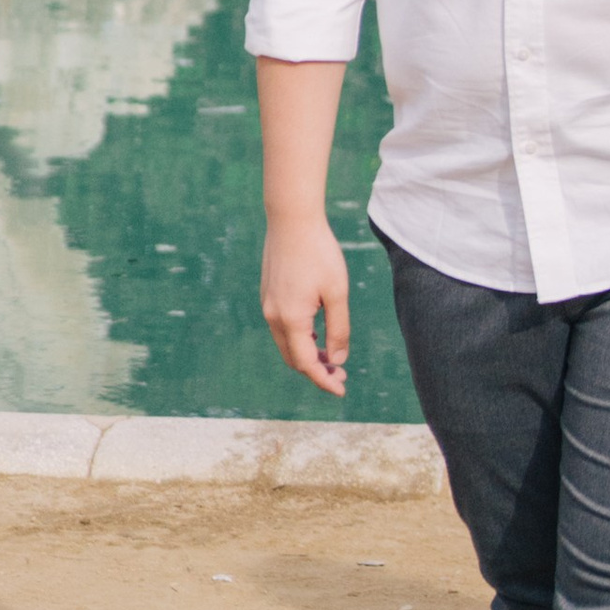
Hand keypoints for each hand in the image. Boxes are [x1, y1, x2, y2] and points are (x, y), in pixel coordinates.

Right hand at [262, 212, 351, 392]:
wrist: (292, 220)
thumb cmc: (319, 252)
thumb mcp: (337, 292)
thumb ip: (338, 329)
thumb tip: (338, 360)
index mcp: (291, 319)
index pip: (306, 364)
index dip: (324, 380)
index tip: (341, 389)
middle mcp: (274, 317)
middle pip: (293, 358)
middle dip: (316, 371)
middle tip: (341, 374)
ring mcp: (267, 306)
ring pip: (286, 344)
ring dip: (306, 354)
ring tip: (330, 357)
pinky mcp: (268, 296)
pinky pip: (282, 328)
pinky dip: (298, 338)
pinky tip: (316, 333)